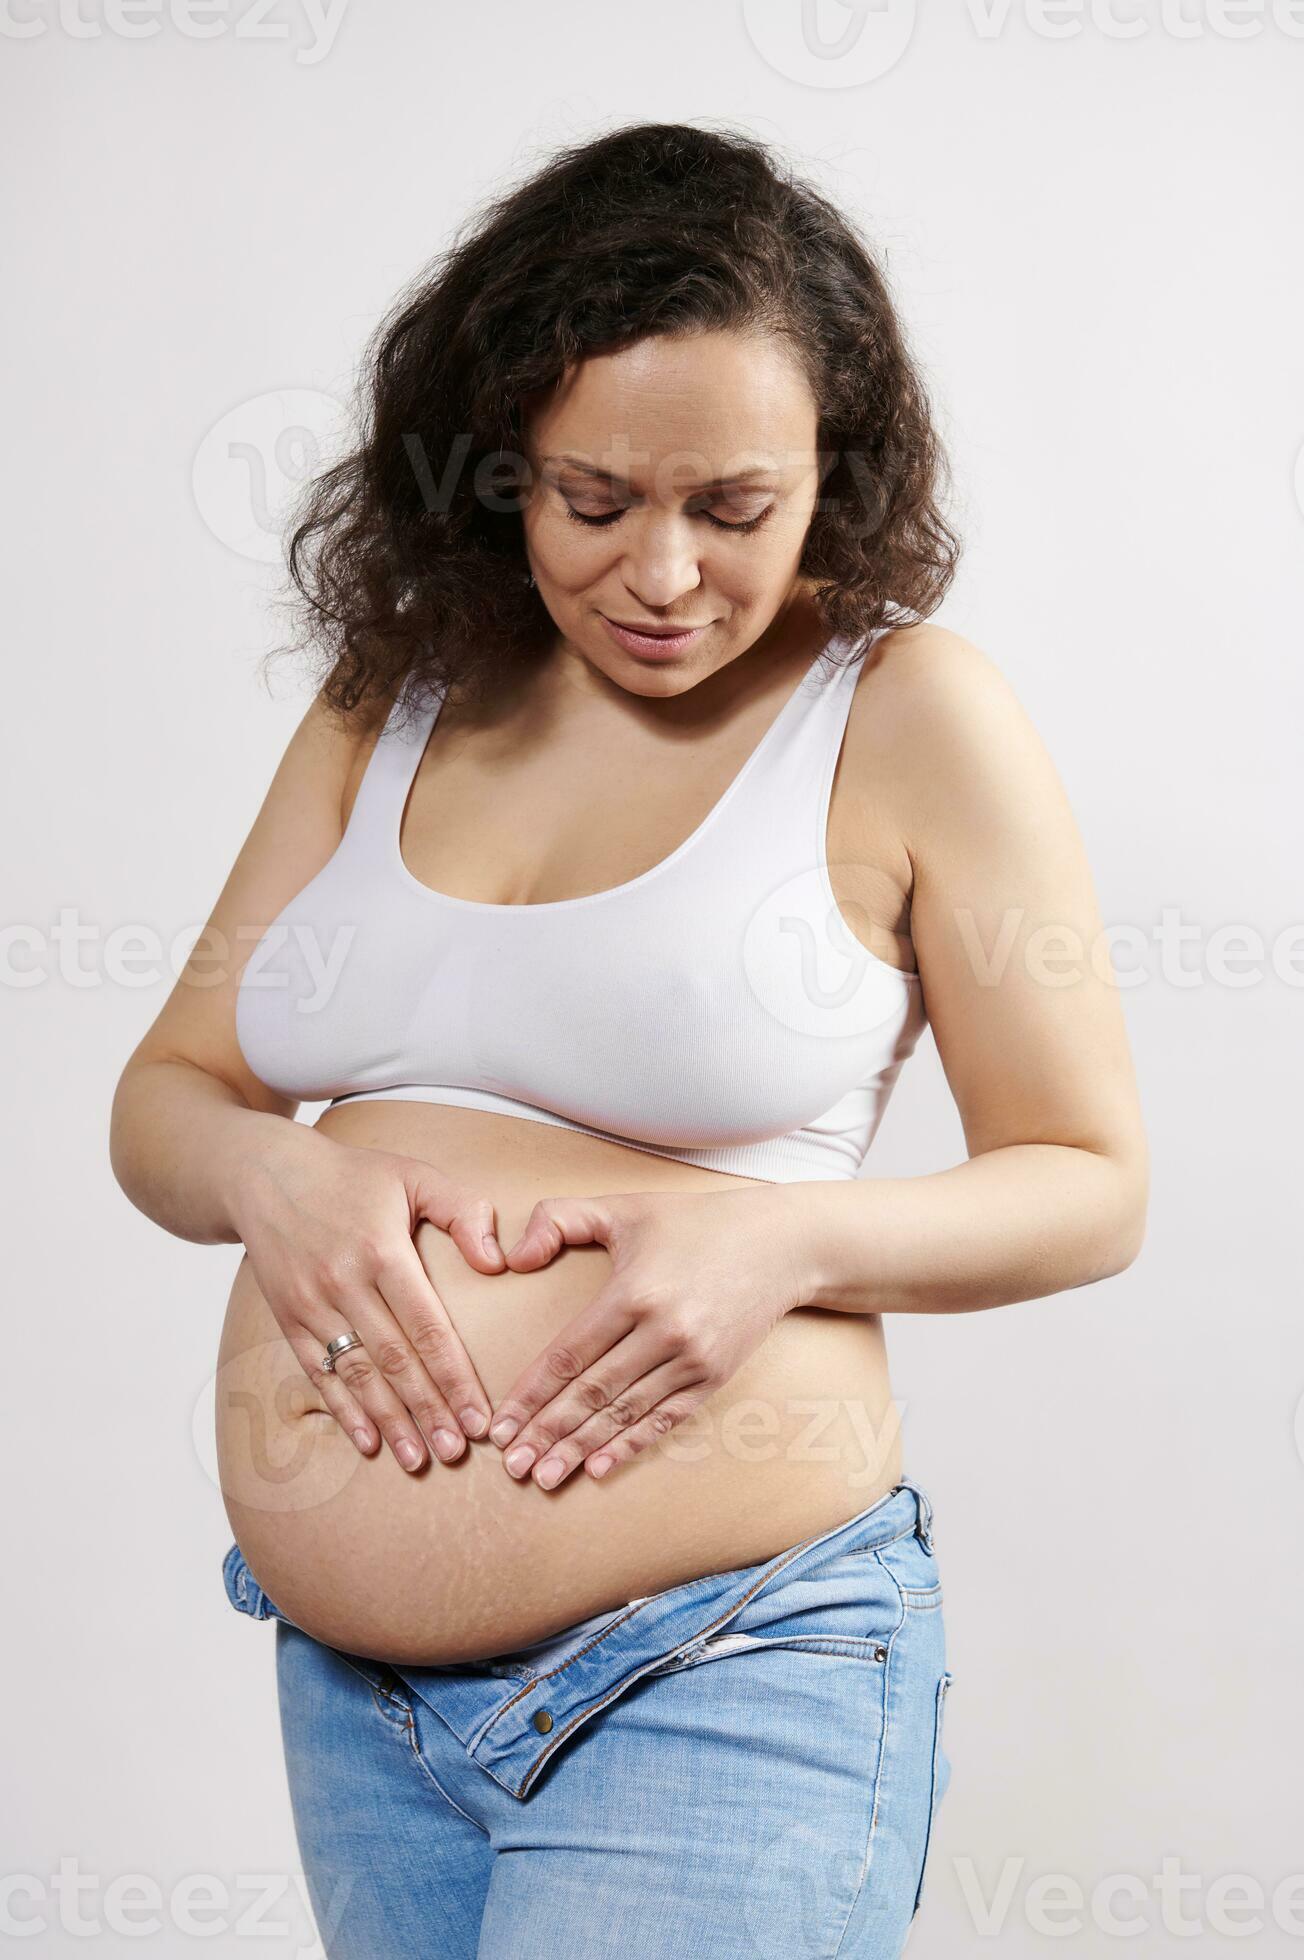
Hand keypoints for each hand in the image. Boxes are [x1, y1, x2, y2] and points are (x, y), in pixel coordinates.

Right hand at [229, 1123, 504, 1471]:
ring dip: (389, 1421)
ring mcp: (311, 1304)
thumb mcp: (414, 1176)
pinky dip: (342, 1410)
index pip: (426, 1327)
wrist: (265, 1174)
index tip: (479, 1416)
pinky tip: (366, 1442)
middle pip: (394, 1361)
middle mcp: (344, 1283)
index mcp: (382, 1251)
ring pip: (357, 1374)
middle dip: (427, 1411)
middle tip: (456, 1452)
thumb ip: (463, 1212)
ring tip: (418, 1459)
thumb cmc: (352, 1176)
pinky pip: (317, 1372)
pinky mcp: (287, 1317)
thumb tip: (497, 1262)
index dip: (454, 1377)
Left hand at [485, 1186, 813, 1487]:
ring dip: (580, 1448)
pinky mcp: (714, 1376)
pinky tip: (598, 1467)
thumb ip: (558, 1219)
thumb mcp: (623, 1208)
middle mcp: (663, 1331)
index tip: (500, 1426)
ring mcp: (693, 1359)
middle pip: (592, 1394)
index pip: (569, 1355)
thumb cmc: (693, 1223)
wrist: (780, 1244)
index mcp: (634, 1292)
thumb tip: (511, 1259)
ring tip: (544, 1477)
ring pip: (624, 1413)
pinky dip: (630, 1445)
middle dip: (547, 1433)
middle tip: (512, 1466)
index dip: (531, 1395)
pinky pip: (665, 1419)